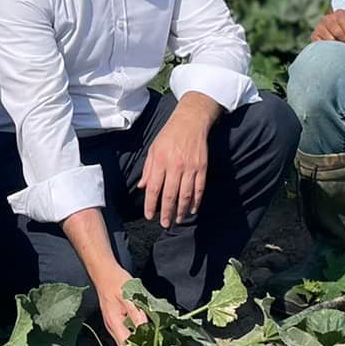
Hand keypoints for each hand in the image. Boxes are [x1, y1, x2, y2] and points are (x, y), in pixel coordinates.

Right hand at [92, 272, 148, 345]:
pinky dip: (137, 337)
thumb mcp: (129, 297)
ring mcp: (114, 326)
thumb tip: (147, 332)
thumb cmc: (116, 282)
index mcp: (115, 325)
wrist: (104, 273)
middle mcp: (113, 329)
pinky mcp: (117, 321)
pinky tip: (148, 334)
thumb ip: (138, 315)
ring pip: (128, 342)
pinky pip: (128, 334)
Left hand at [138, 107, 211, 227]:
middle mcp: (175, 166)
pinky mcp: (202, 167)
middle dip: (166, 212)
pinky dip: (196, 201)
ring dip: (182, 210)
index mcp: (160, 161)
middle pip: (170, 195)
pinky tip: (192, 209)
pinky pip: (199, 188)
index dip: (151, 204)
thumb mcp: (153, 149)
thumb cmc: (169, 135)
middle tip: (164, 224)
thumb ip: (148, 170)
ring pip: (186, 195)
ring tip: (178, 220)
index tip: (149, 216)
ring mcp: (190, 167)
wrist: (191, 121)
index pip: (154, 188)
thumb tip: (142, 188)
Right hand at [312, 11, 344, 49]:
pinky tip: (336, 52)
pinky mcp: (315, 37)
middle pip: (337, 33)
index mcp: (342, 14)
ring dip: (338, 48)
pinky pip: (320, 46)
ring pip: (329, 40)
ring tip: (344, 51)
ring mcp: (320, 28)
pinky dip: (329, 51)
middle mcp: (328, 19)